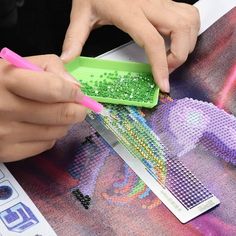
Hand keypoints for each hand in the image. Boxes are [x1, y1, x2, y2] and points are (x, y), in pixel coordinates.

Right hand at [0, 55, 86, 161]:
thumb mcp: (20, 64)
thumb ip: (51, 67)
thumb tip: (76, 87)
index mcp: (8, 80)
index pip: (54, 89)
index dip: (73, 92)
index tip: (78, 94)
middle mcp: (6, 108)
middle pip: (61, 114)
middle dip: (78, 110)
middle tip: (79, 107)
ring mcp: (5, 133)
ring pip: (57, 132)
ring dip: (65, 123)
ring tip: (57, 115)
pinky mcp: (7, 152)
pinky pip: (46, 145)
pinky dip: (51, 136)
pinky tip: (42, 127)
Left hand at [61, 0, 199, 91]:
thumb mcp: (81, 14)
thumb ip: (74, 38)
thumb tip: (68, 60)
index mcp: (129, 12)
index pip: (153, 42)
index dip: (161, 66)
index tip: (163, 85)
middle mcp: (151, 5)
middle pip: (181, 31)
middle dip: (179, 56)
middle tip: (166, 69)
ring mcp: (162, 0)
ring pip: (190, 21)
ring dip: (187, 43)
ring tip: (172, 57)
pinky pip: (189, 14)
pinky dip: (190, 31)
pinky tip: (178, 40)